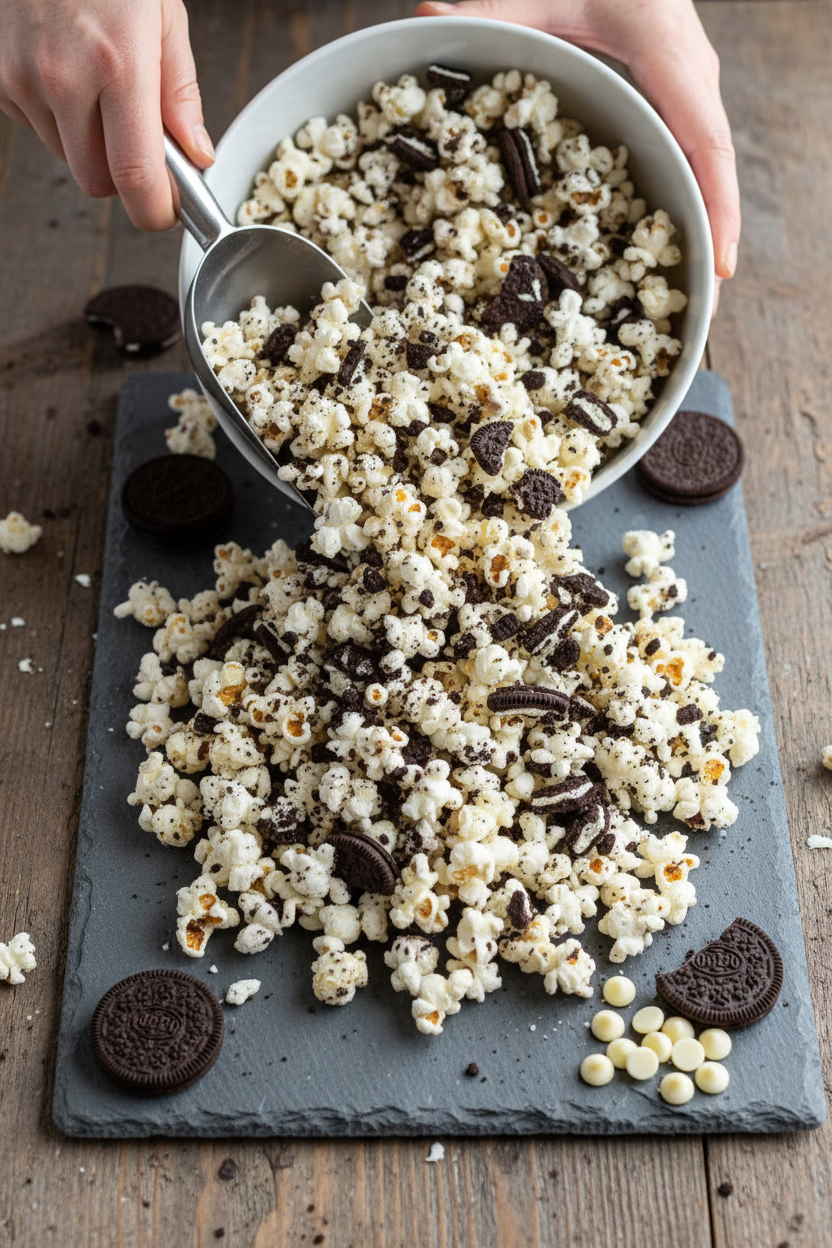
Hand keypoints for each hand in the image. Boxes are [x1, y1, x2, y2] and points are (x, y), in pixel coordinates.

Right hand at [0, 0, 212, 229]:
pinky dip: (56, 116)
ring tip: (97, 86)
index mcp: (119, 65)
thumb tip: (197, 155)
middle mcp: (64, 77)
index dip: (155, 210)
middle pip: (96, 181)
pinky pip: (35, 126)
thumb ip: (181, 94)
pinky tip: (65, 71)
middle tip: (138, 142)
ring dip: (88, 142)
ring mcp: (22, 76)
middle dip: (122, 176)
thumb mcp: (163, 15)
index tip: (166, 211)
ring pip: (65, 156)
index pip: (135, 177)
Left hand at [416, 0, 739, 307]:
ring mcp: (676, 86)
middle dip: (708, 235)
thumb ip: (486, 6)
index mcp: (667, 50)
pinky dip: (672, 201)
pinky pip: (675, 153)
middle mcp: (684, 74)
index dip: (716, 207)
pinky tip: (650, 247)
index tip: (718, 269)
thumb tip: (427, 19)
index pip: (705, 141)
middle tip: (702, 309)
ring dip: (693, 227)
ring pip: (696, 165)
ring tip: (685, 296)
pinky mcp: (660, 93)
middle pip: (707, 167)